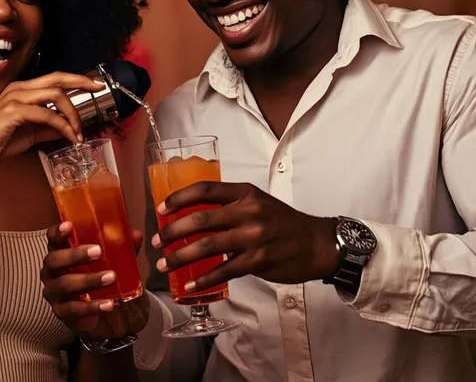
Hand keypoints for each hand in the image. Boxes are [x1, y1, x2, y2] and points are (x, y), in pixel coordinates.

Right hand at [0, 72, 103, 166]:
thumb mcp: (29, 133)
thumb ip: (48, 127)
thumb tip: (67, 128)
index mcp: (22, 90)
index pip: (54, 79)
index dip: (76, 79)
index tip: (94, 85)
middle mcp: (19, 89)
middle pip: (57, 78)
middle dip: (81, 82)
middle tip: (97, 89)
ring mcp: (15, 98)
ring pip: (55, 94)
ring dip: (72, 113)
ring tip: (78, 131)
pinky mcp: (13, 111)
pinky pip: (47, 114)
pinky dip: (62, 125)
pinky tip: (68, 136)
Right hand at [41, 222, 149, 340]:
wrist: (113, 317)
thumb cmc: (106, 281)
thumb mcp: (118, 263)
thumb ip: (124, 249)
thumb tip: (135, 234)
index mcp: (62, 252)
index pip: (53, 239)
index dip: (57, 232)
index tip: (70, 226)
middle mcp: (52, 272)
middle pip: (53, 260)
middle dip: (74, 255)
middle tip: (98, 251)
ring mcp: (54, 293)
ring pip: (64, 285)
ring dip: (88, 280)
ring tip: (111, 277)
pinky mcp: (62, 313)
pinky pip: (74, 309)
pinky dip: (93, 306)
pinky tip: (109, 304)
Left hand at [151, 182, 340, 291]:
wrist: (318, 243)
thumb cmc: (284, 224)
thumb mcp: (259, 203)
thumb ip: (230, 206)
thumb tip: (195, 217)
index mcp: (245, 193)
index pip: (204, 189)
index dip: (179, 198)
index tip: (161, 208)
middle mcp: (248, 211)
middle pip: (200, 219)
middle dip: (172, 231)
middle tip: (157, 241)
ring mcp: (254, 237)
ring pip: (207, 246)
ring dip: (180, 257)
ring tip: (164, 264)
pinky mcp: (259, 261)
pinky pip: (224, 271)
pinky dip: (203, 280)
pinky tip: (189, 286)